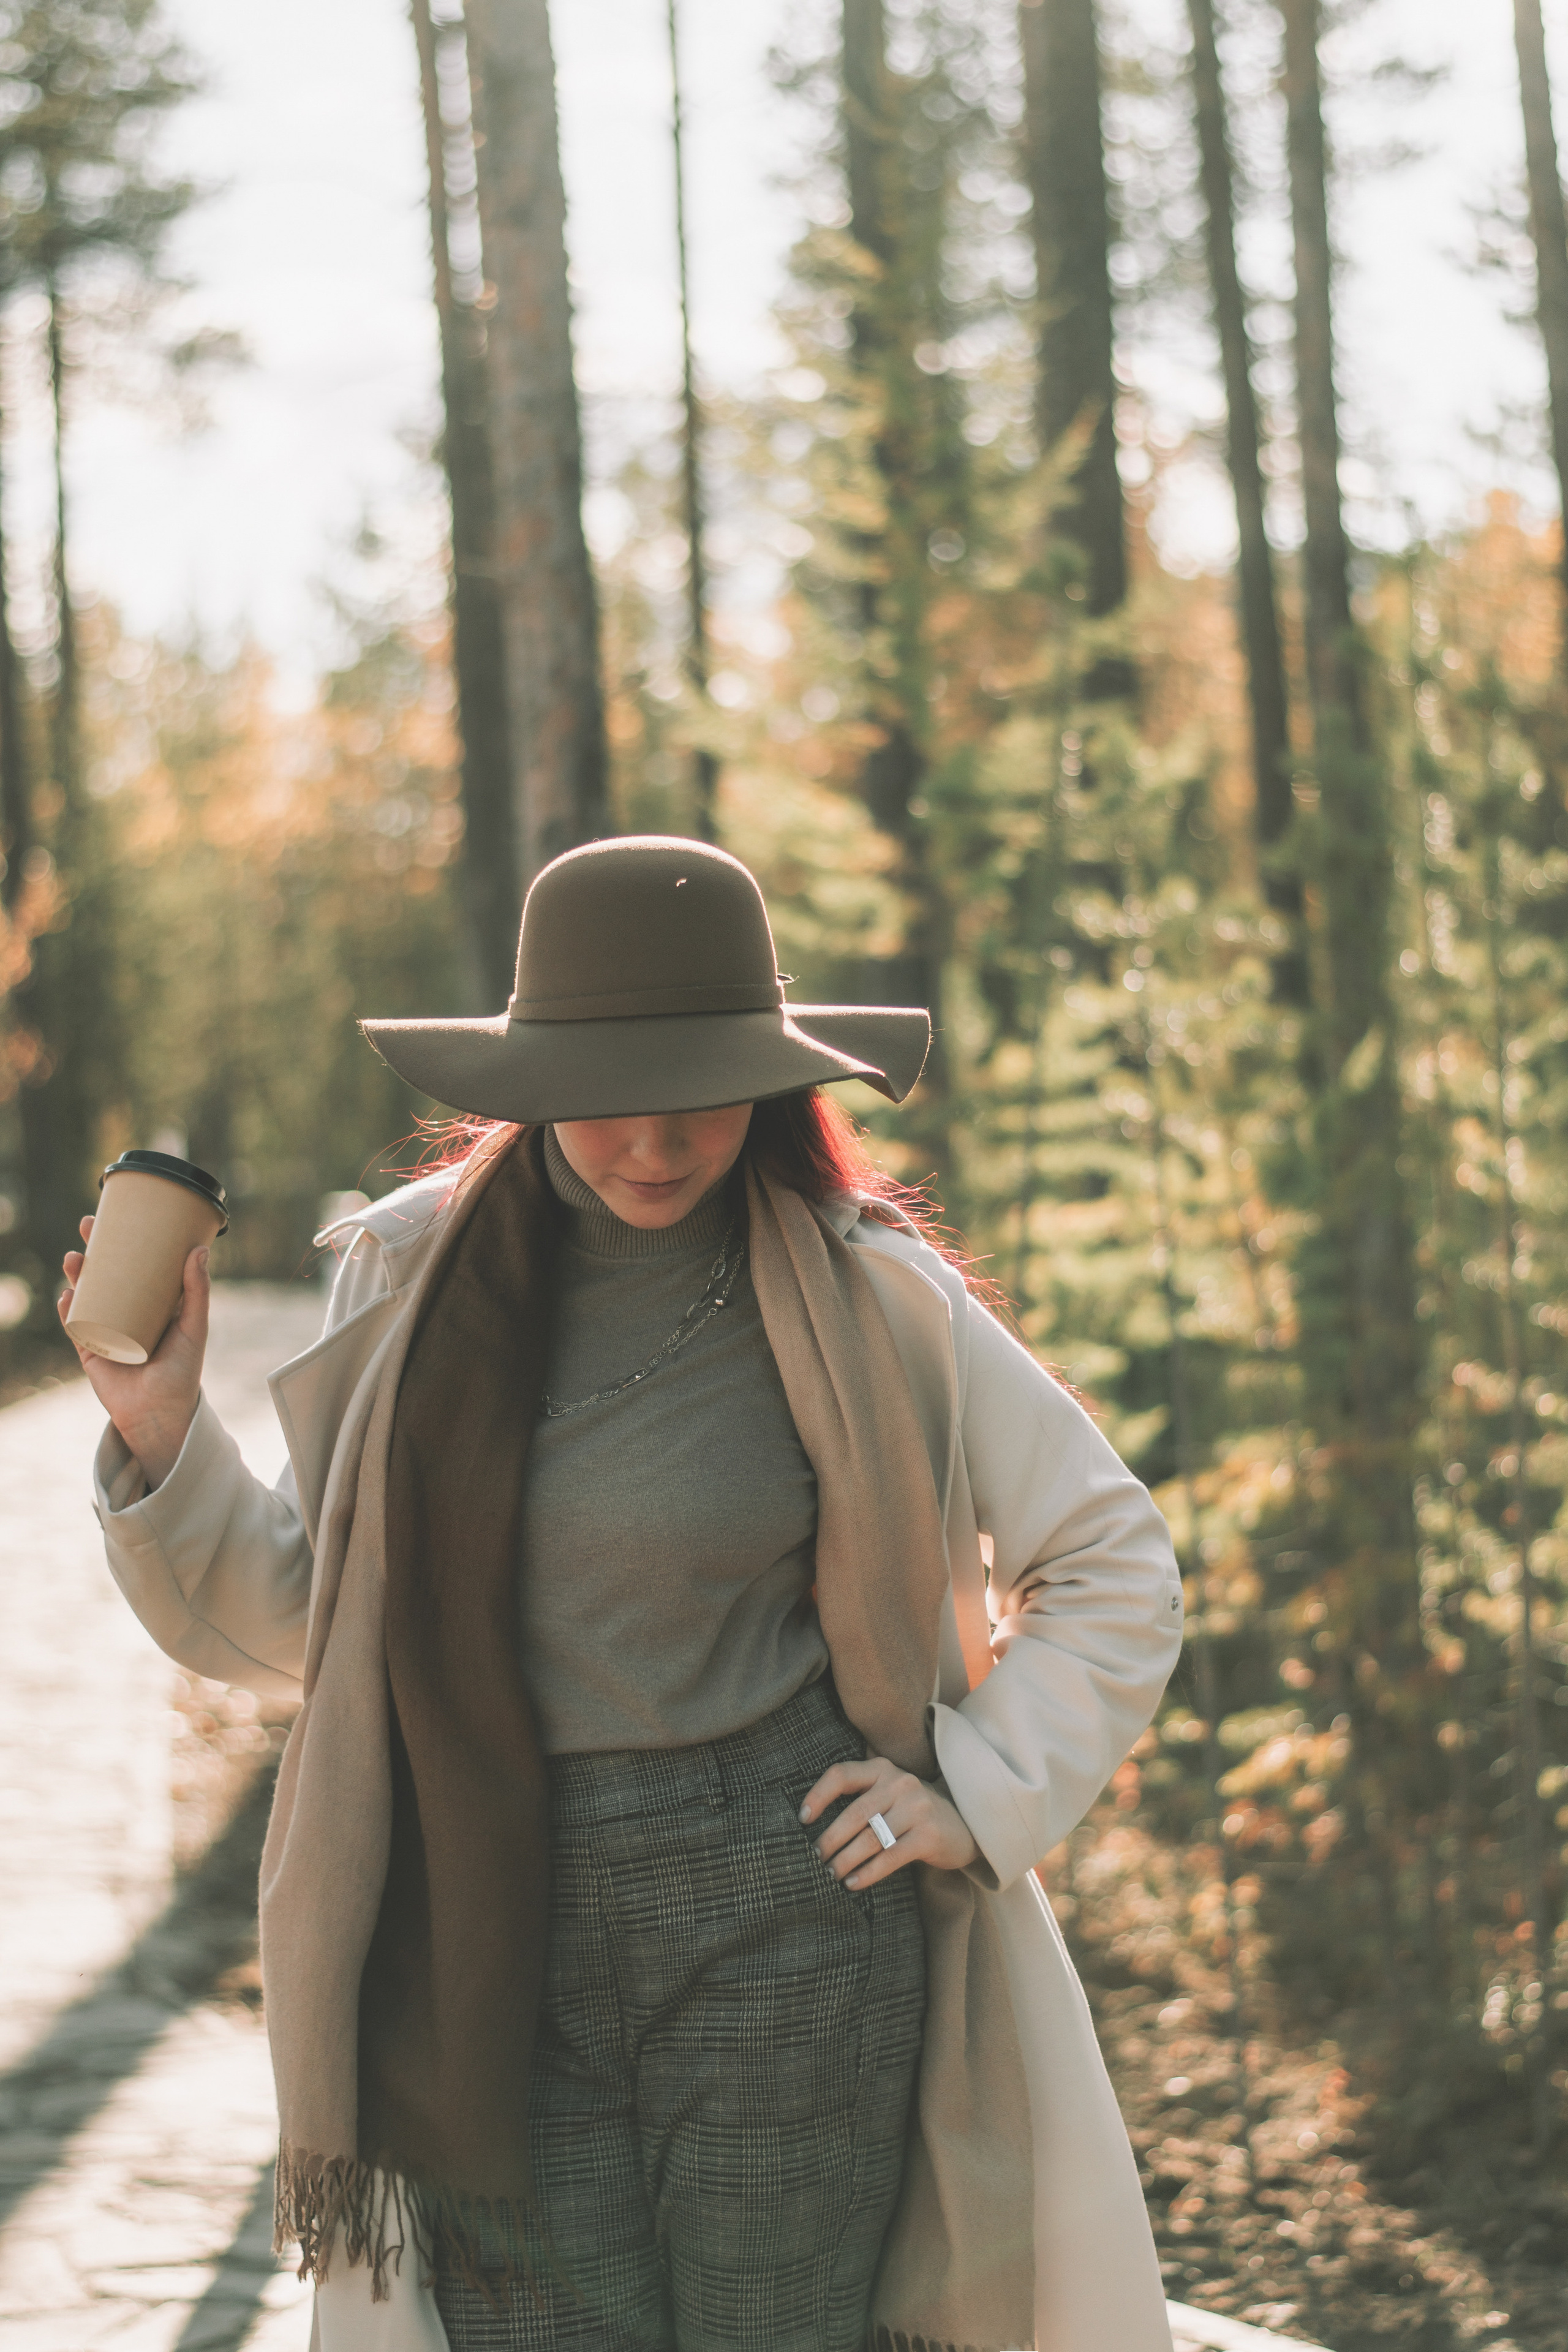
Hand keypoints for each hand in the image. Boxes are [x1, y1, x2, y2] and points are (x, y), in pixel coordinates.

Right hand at [59, 1215, 208, 1488]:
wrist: (161, 1414)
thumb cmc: (183, 1370)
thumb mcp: (194, 1326)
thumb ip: (197, 1291)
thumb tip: (199, 1249)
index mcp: (154, 1302)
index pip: (138, 1263)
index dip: (127, 1239)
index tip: (121, 1214)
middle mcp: (128, 1311)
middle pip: (107, 1272)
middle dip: (95, 1247)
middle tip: (88, 1225)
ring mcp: (107, 1329)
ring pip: (87, 1293)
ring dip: (77, 1273)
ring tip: (74, 1259)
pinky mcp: (91, 1351)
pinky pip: (75, 1325)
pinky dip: (69, 1310)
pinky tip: (68, 1296)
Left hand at [801, 1755, 978, 1888]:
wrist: (964, 1825)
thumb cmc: (912, 1812)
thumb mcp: (889, 1794)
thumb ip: (861, 1799)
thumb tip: (813, 1827)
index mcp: (883, 1769)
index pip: (841, 1774)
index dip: (818, 1795)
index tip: (802, 1819)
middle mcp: (900, 1783)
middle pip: (854, 1813)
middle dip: (830, 1839)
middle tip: (816, 1858)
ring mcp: (917, 1808)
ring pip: (870, 1838)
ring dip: (846, 1860)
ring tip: (831, 1874)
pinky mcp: (929, 1835)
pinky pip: (890, 1857)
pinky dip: (868, 1873)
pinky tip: (853, 1884)